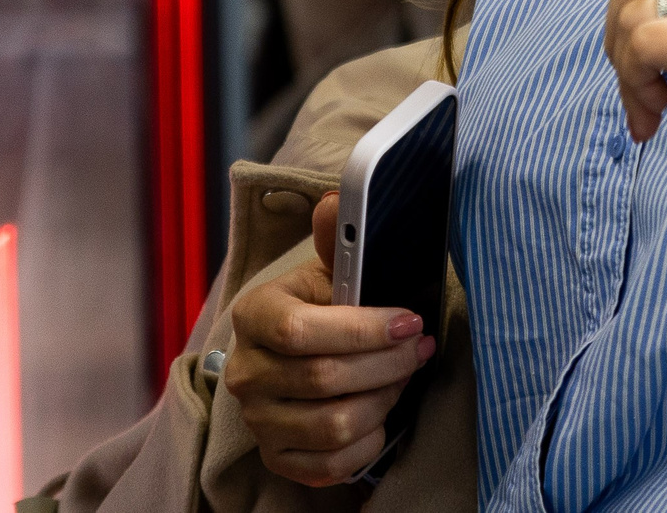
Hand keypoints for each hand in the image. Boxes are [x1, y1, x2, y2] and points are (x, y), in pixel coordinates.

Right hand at [223, 193, 435, 485]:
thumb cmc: (324, 307)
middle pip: (325, 379)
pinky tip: (382, 412)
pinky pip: (331, 464)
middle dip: (388, 364)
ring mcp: (258, 420)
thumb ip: (338, 240)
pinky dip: (369, 441)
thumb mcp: (332, 270)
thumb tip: (337, 202)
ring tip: (402, 375)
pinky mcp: (276, 457)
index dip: (363, 330)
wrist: (299, 354)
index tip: (410, 321)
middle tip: (420, 346)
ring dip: (384, 400)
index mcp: (255, 315)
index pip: (300, 331)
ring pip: (334, 425)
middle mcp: (245, 372)